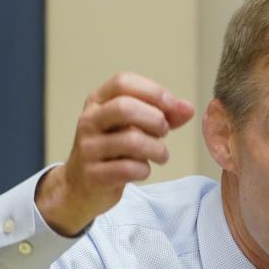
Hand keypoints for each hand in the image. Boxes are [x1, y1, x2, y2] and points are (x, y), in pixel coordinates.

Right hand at [35, 72, 194, 235]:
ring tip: (160, 155)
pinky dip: (144, 170)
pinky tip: (142, 170)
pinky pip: (129, 168)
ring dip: (157, 149)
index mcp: (98, 102)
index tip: (172, 105)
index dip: (153, 91)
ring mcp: (88, 148)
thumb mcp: (134, 126)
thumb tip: (188, 108)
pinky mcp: (93, 175)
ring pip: (131, 140)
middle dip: (155, 119)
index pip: (123, 82)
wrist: (81, 186)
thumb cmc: (113, 150)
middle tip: (164, 132)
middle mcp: (88, 121)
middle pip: (125, 108)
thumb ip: (163, 115)